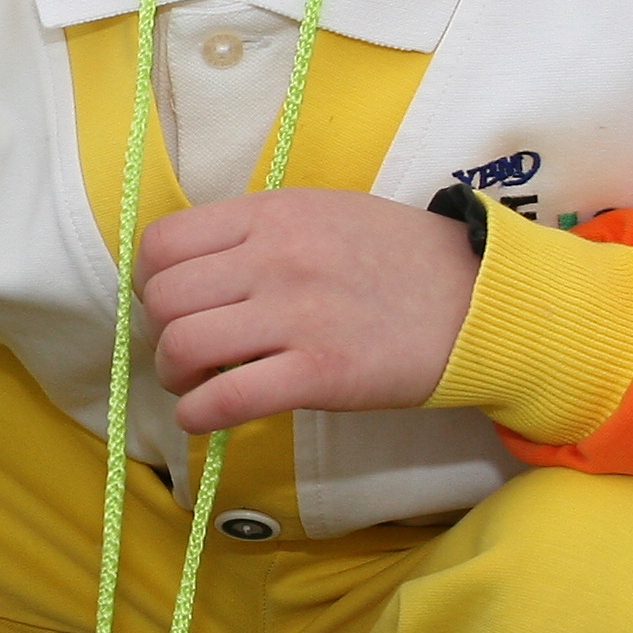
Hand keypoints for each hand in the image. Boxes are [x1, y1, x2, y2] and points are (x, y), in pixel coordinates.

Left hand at [136, 189, 478, 432]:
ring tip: (197, 383)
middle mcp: (274, 258)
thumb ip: (257, 234)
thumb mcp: (323, 215)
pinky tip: (204, 418)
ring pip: (182, 346)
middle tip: (187, 350)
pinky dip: (198, 415)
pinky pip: (225, 398)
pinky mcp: (319, 373)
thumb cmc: (400, 260)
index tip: (171, 304)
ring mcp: (296, 315)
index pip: (161, 244)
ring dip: (175, 375)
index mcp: (271, 214)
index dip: (149, 282)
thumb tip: (193, 270)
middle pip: (163, 299)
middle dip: (159, 333)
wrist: (482, 303)